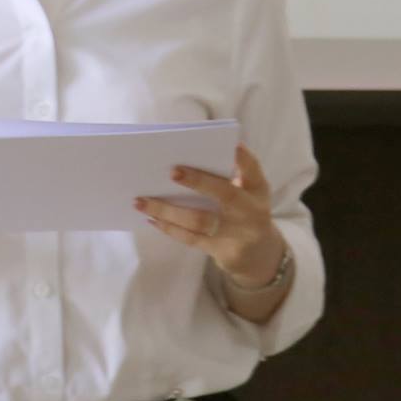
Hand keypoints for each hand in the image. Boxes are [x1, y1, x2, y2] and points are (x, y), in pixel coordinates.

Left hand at [135, 144, 284, 284]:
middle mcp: (251, 211)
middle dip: (198, 181)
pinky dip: (169, 227)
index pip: (253, 170)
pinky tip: (151, 218)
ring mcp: (238, 234)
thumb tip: (189, 157)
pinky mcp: (223, 251)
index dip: (243, 158)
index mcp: (257, 190)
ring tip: (140, 201)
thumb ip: (230, 175)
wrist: (259, 254)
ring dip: (166, 210)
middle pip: (225, 194)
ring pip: (198, 219)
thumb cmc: (244, 211)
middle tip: (172, 171)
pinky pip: (190, 238)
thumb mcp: (248, 193)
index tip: (232, 145)